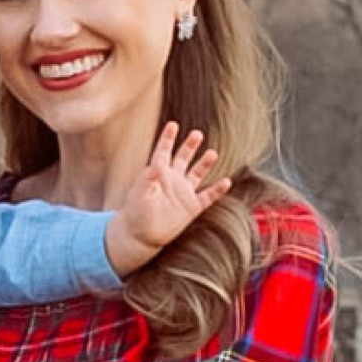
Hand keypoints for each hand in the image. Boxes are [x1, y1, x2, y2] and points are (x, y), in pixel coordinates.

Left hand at [105, 122, 232, 270]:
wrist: (141, 236)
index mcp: (157, 174)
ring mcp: (183, 193)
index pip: (164, 151)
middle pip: (183, 158)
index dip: (168, 138)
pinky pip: (208, 196)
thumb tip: (158, 164)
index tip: (173, 125)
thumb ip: (149, 179)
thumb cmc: (135, 215)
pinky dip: (217, 190)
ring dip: (204, 163)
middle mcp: (172, 180)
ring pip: (197, 173)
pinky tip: (226, 182)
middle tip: (197, 133)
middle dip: (190, 145)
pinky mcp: (191, 207)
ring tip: (212, 153)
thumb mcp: (139, 194)